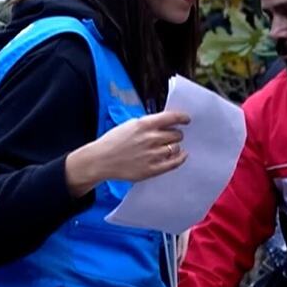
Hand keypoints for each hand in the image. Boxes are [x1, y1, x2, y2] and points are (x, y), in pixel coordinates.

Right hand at [66, 111, 189, 196]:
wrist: (100, 160)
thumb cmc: (114, 141)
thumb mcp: (130, 125)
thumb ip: (149, 124)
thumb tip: (167, 122)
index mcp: (144, 125)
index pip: (172, 118)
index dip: (183, 118)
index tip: (186, 119)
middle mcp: (150, 138)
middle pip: (177, 134)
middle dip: (176, 134)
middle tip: (172, 136)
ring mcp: (152, 154)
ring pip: (176, 147)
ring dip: (176, 146)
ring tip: (170, 147)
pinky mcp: (152, 169)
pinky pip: (174, 163)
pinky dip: (180, 158)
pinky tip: (181, 155)